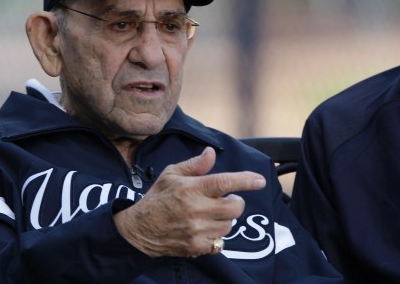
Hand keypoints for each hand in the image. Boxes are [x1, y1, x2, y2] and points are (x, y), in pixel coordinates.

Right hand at [114, 146, 265, 257]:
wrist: (139, 228)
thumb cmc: (157, 197)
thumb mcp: (171, 174)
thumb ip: (195, 165)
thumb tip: (211, 152)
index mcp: (192, 188)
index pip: (226, 182)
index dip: (246, 180)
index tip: (260, 180)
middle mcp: (197, 209)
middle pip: (235, 207)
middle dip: (236, 202)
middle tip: (226, 199)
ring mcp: (197, 230)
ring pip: (229, 225)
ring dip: (225, 218)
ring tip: (211, 214)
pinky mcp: (196, 246)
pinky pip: (220, 242)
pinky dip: (217, 235)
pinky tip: (206, 228)